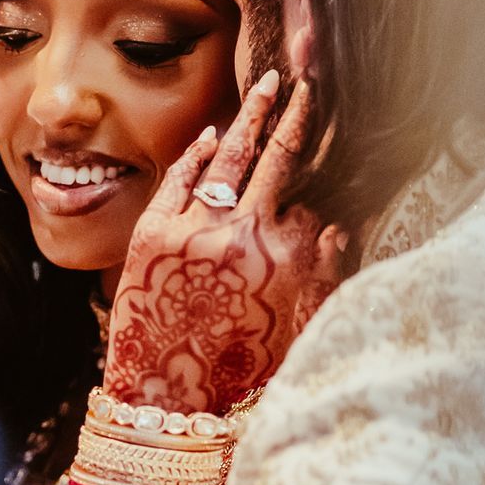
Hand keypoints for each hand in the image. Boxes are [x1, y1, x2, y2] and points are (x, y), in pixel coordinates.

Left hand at [102, 75, 348, 414]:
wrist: (166, 402)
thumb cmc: (238, 375)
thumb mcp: (298, 328)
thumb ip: (323, 272)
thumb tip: (334, 223)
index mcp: (282, 258)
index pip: (306, 197)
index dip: (313, 166)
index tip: (321, 128)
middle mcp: (240, 234)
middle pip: (272, 158)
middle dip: (289, 115)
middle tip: (302, 82)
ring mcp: (190, 229)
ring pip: (225, 160)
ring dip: (247, 118)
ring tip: (264, 87)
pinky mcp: (150, 235)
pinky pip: (177, 181)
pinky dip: (195, 155)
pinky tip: (209, 134)